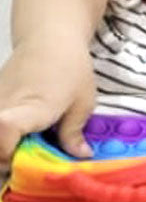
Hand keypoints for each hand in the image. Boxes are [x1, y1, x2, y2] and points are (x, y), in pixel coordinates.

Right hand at [0, 36, 96, 162]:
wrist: (48, 38)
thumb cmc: (70, 68)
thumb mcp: (82, 102)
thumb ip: (74, 133)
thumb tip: (80, 157)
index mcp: (32, 107)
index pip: (5, 129)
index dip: (9, 153)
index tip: (25, 163)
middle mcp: (4, 106)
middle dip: (6, 162)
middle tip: (30, 163)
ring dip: (4, 149)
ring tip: (25, 150)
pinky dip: (3, 136)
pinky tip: (20, 137)